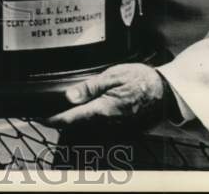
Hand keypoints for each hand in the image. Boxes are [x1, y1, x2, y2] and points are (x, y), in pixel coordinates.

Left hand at [42, 64, 166, 132]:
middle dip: (65, 121)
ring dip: (78, 123)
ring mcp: (117, 131)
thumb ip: (89, 87)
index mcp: (104, 110)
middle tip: (52, 112)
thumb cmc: (140, 80)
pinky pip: (102, 131)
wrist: (166, 93)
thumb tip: (69, 96)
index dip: (55, 120)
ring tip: (68, 112)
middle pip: (79, 127)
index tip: (42, 118)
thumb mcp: (112, 76)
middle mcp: (109, 125)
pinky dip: (92, 124)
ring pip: (90, 130)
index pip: (73, 119)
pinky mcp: (124, 132)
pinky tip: (90, 114)